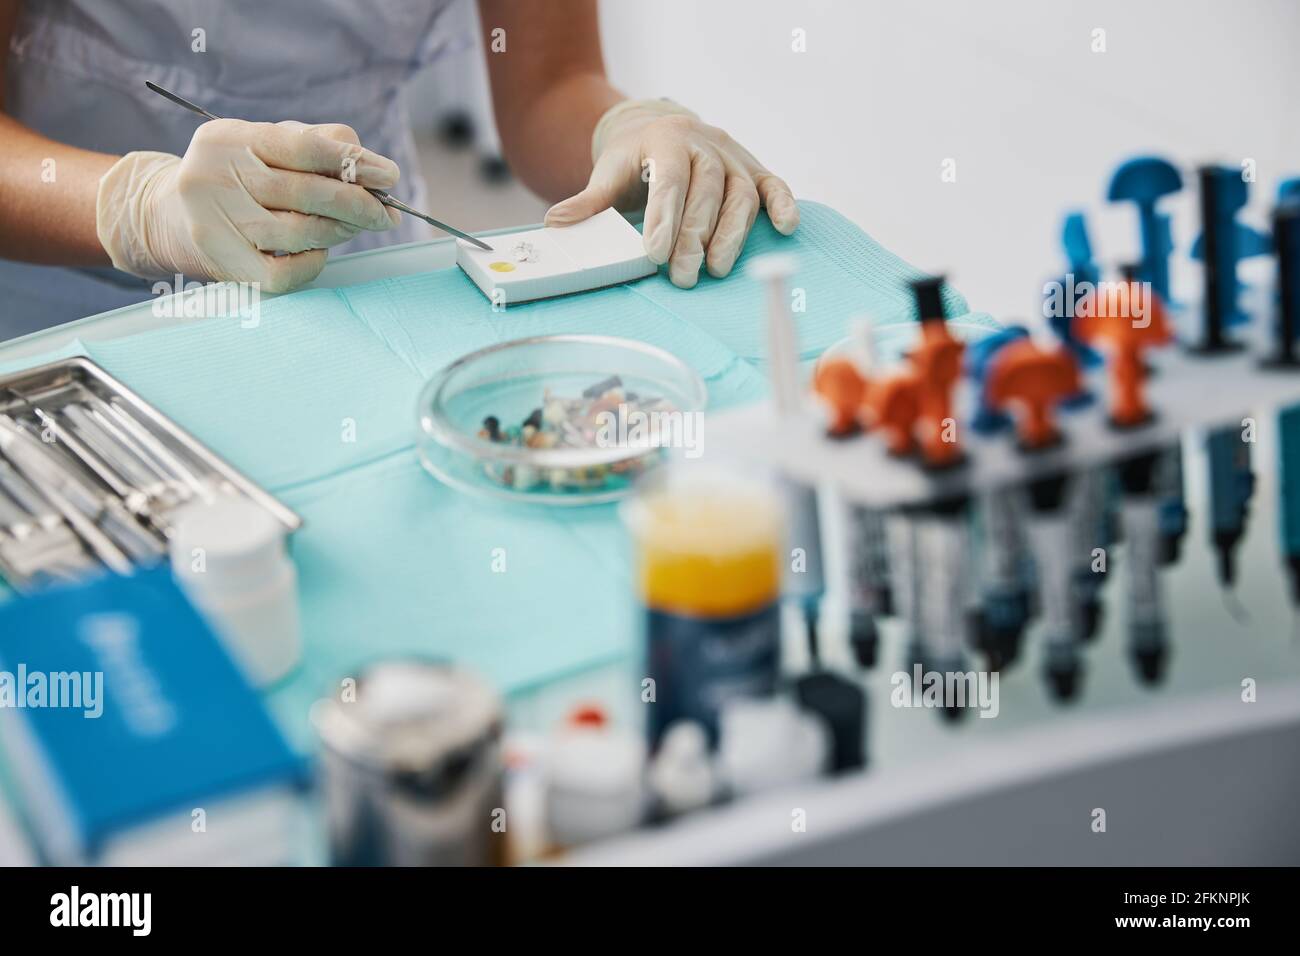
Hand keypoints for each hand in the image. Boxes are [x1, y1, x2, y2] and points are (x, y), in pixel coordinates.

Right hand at [96, 119, 400, 291]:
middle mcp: (215, 177)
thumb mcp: (263, 143)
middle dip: (358, 204)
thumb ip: (316, 142)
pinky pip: (285, 273)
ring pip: (300, 233)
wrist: (165, 215)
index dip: (354, 162)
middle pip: (307, 193)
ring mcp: (216, 224)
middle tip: (386, 213)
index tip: (390, 175)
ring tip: (353, 227)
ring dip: (339, 232)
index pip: (303, 147)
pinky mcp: (224, 266)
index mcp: (229, 139)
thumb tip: (370, 164)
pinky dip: (313, 264)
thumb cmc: (235, 176)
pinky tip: (319, 253)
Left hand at [544, 99, 797, 287]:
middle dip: (695, 236)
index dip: (665, 218)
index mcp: (666, 140)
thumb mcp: (607, 172)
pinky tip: (786, 228)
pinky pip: (774, 184)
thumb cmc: (632, 159)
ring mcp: (733, 156)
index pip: (670, 181)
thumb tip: (557, 223)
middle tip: (683, 276)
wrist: (656, 127)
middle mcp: (706, 143)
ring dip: (732, 234)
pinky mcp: (754, 168)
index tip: (657, 254)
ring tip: (717, 269)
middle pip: (707, 192)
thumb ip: (589, 201)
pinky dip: (784, 204)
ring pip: (742, 193)